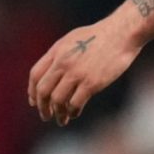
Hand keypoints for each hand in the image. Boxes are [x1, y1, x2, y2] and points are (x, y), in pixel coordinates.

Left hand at [26, 10, 141, 125]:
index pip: (35, 75)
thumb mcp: (72, 40)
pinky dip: (72, 112)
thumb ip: (60, 55)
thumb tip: (52, 72)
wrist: (121, 33)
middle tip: (45, 115)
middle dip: (42, 106)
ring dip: (57, 113)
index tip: (34, 101)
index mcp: (56, 51)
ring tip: (61, 120)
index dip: (32, 91)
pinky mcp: (91, 82)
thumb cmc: (100, 36)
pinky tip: (74, 114)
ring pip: (57, 100)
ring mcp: (76, 73)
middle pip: (43, 90)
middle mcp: (62, 62)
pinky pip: (75, 103)